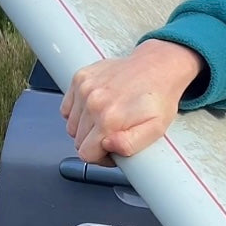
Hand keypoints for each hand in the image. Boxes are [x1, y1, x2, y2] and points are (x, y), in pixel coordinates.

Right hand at [61, 40, 204, 165]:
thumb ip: (130, 144)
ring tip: (106, 121)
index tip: (111, 151)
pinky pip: (67, 107)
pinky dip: (78, 112)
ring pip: (71, 125)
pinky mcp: (80, 78)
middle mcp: (92, 102)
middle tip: (113, 135)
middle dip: (94, 143)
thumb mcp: (155, 130)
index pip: (86, 153)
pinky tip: (96, 110)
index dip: (100, 157)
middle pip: (78, 140)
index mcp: (109, 118)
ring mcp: (84, 88)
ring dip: (86, 128)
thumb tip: (108, 146)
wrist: (157, 68)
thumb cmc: (158, 99)